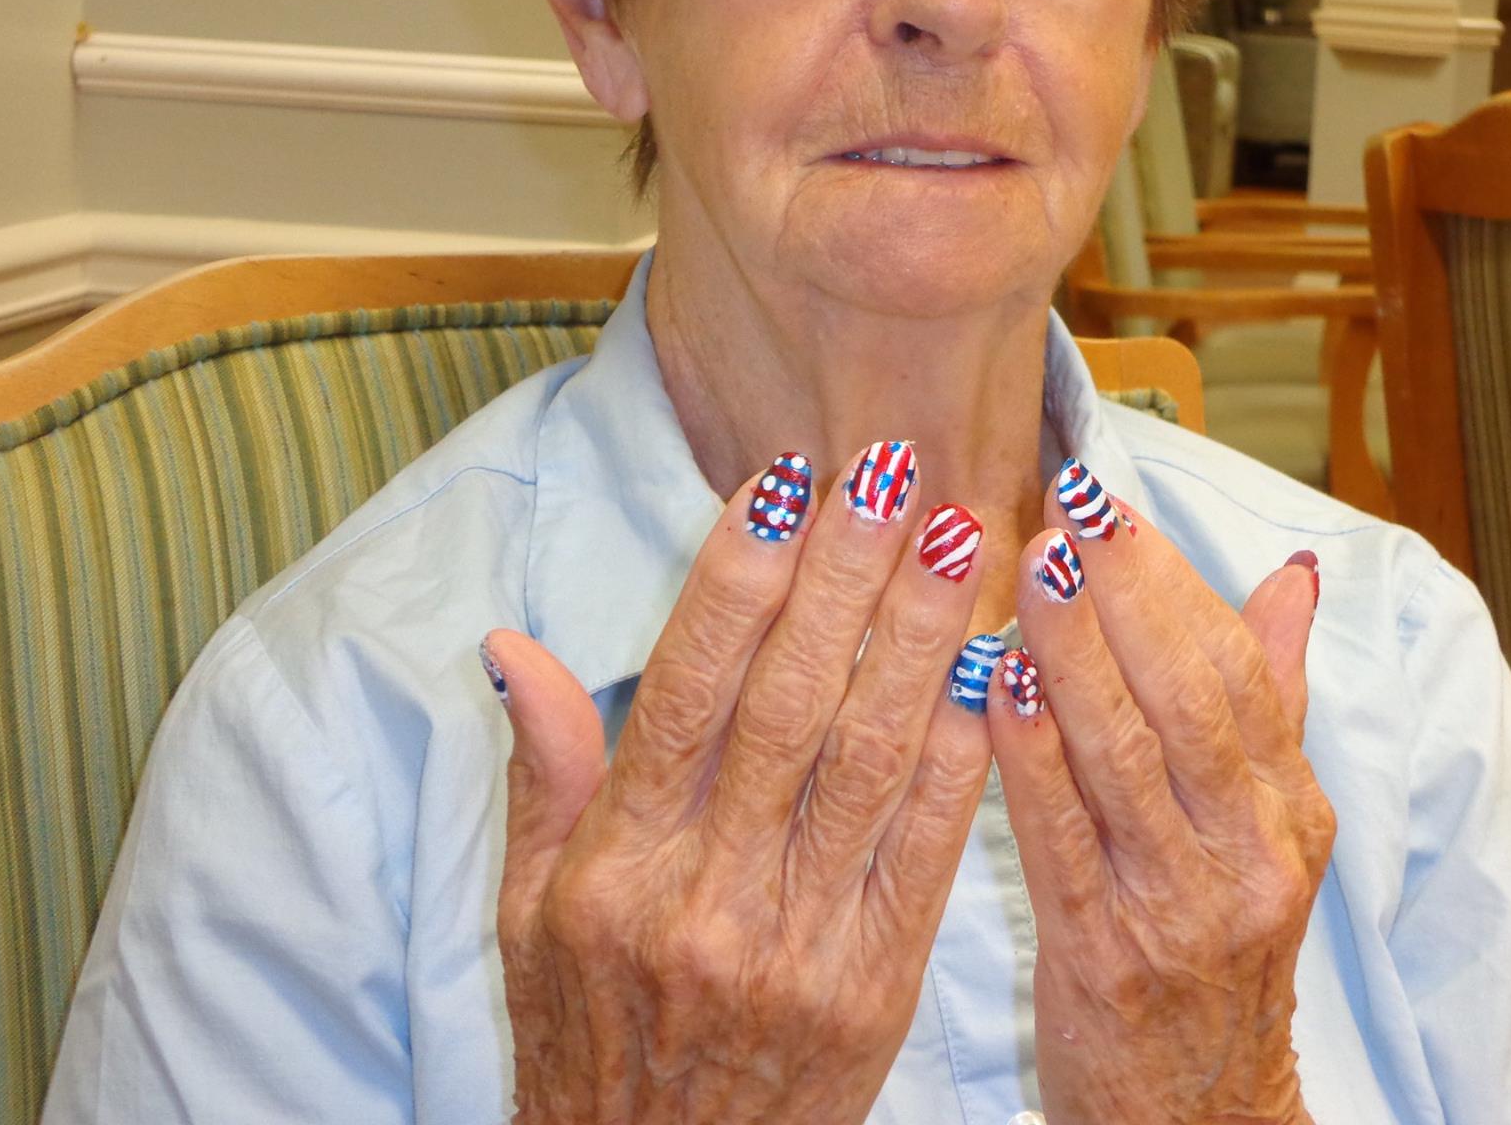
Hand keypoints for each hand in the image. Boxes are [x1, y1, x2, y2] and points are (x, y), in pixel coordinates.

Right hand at [483, 445, 993, 1123]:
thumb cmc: (586, 1041)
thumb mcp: (525, 919)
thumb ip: (542, 777)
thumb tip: (516, 646)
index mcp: (614, 865)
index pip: (686, 688)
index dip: (737, 576)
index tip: (781, 481)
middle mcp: (704, 894)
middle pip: (790, 703)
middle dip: (847, 575)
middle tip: (895, 469)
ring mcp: (795, 942)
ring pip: (869, 759)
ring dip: (922, 637)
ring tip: (962, 536)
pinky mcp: (874, 986)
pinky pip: (924, 850)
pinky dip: (961, 754)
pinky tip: (994, 668)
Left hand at [990, 463, 1332, 1124]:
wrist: (1199, 1113)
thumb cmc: (1216, 952)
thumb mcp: (1268, 832)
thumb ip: (1269, 700)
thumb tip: (1294, 578)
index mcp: (1289, 809)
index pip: (1236, 668)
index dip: (1171, 576)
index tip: (1109, 499)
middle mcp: (1250, 852)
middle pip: (1190, 696)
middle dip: (1128, 591)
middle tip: (1072, 504)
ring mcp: (1182, 905)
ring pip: (1129, 754)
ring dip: (1078, 652)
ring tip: (1035, 566)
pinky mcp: (1107, 955)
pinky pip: (1064, 838)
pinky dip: (1034, 756)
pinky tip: (998, 685)